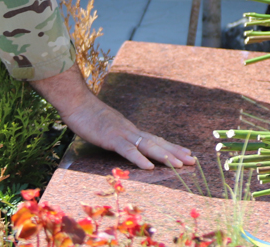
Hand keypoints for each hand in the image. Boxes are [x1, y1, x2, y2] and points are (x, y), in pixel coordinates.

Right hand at [31, 66, 194, 169]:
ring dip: (164, 156)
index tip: (186, 153)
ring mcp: (122, 133)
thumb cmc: (88, 115)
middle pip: (157, 142)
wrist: (76, 102)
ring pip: (147, 146)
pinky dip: (139, 158)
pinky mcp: (110, 137)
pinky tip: (149, 167)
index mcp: (130, 129)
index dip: (171, 147)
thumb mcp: (107, 127)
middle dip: (175, 152)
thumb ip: (117, 135)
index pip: (155, 139)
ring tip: (179, 165)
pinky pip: (127, 150)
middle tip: (193, 160)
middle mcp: (130, 130)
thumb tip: (126, 143)